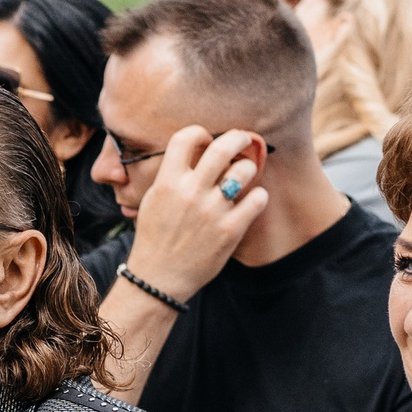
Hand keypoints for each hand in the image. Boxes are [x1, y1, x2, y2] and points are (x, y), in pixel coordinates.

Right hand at [120, 127, 269, 298]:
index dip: (200, 133)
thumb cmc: (155, 238)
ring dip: (248, 169)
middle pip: (223, 147)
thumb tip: (198, 150)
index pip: (185, 137)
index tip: (206, 140)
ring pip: (245, 170)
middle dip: (238, 138)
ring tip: (243, 177)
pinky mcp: (230, 230)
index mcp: (167, 183)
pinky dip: (257, 197)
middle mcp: (190, 193)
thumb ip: (172, 175)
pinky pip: (258, 198)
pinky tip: (250, 202)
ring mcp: (212, 211)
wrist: (158, 279)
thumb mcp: (153, 200)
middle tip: (243, 140)